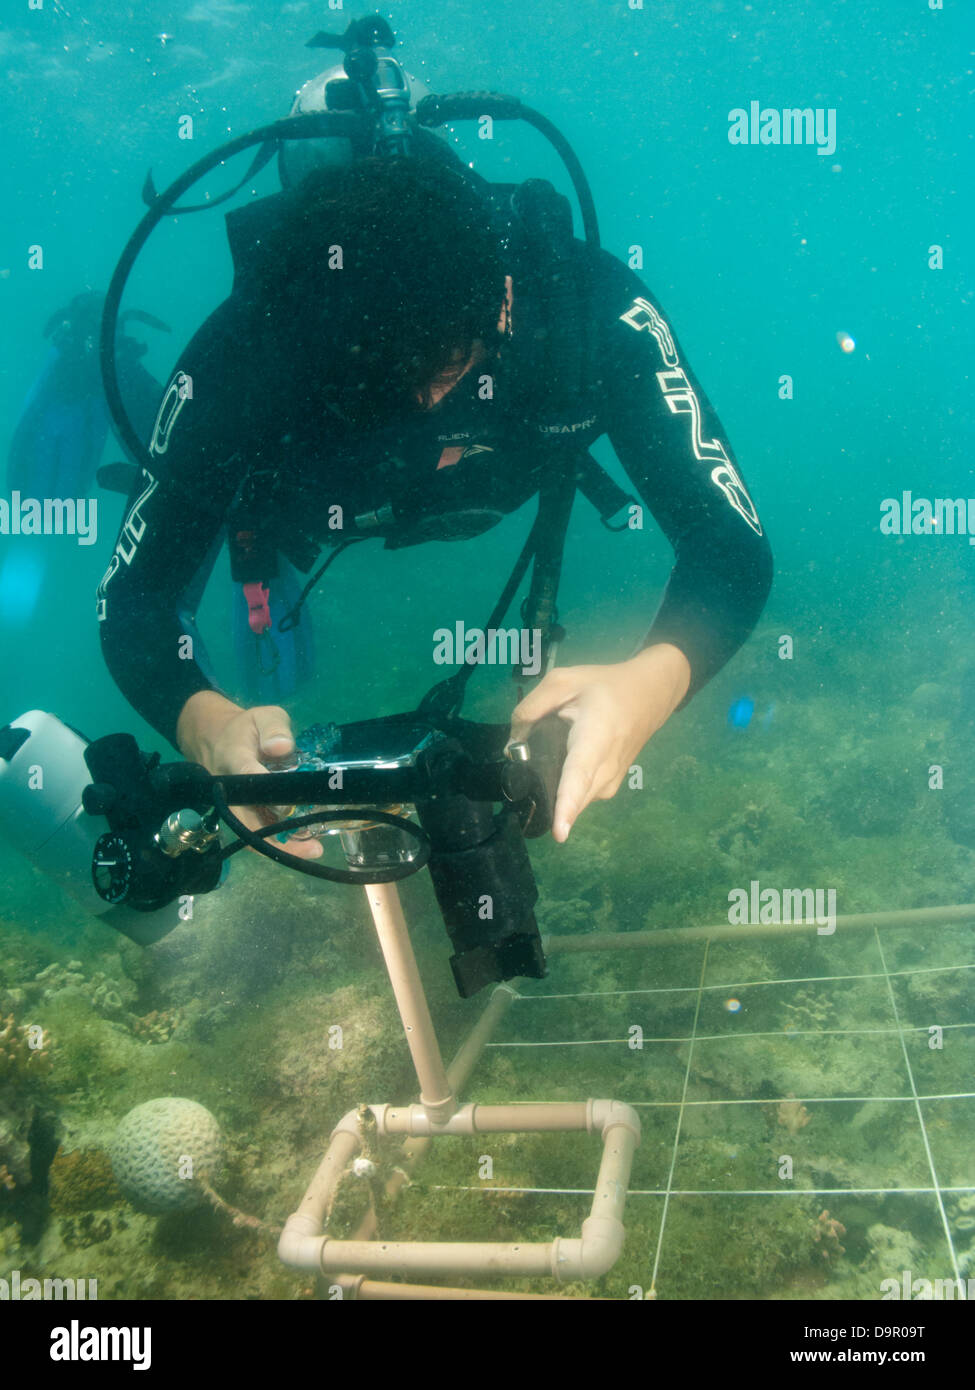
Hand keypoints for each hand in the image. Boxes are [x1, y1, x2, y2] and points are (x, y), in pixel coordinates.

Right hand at [175, 690, 322, 859]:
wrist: (212, 738)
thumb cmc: (244, 728)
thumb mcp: (262, 716)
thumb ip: (275, 727)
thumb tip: (282, 747)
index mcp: (234, 759)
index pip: (248, 777)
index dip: (269, 794)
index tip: (289, 806)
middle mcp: (229, 789)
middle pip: (247, 821)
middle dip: (278, 839)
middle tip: (313, 847)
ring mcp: (231, 805)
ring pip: (250, 833)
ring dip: (280, 845)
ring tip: (312, 849)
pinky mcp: (237, 814)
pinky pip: (254, 832)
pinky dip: (276, 841)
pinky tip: (302, 842)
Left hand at [508, 644, 691, 842]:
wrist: (651, 693)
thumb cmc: (605, 686)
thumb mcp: (562, 681)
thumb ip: (530, 710)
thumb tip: (512, 748)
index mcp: (595, 739)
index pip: (579, 778)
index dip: (567, 807)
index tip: (559, 834)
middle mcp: (606, 769)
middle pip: (574, 799)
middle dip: (547, 798)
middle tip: (531, 768)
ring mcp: (611, 783)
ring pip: (576, 803)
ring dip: (556, 793)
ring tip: (554, 756)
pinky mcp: (609, 788)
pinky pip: (581, 798)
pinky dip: (566, 791)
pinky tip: (564, 765)